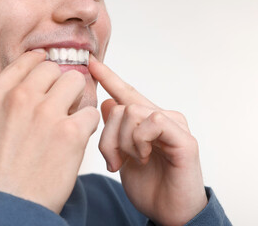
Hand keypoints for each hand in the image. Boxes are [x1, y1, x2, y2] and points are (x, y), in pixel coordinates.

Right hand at [0, 50, 99, 212]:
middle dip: (59, 82)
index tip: (48, 70)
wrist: (6, 208)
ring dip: (76, 98)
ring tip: (70, 117)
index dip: (41, 63)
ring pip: (76, 82)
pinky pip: (91, 112)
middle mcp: (19, 99)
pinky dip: (87, 123)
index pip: (27, 61)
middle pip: (54, 68)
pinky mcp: (70, 132)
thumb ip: (1, 103)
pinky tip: (77, 137)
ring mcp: (46, 114)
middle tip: (61, 101)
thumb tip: (23, 86)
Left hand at [89, 56, 207, 225]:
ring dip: (124, 143)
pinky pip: (152, 122)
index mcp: (145, 122)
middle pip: (120, 107)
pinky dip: (140, 142)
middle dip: (108, 137)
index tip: (91, 63)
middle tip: (114, 161)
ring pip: (132, 113)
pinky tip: (145, 158)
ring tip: (133, 161)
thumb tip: (107, 102)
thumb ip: (117, 130)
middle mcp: (160, 117)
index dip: (108, 77)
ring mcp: (174, 125)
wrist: (168, 212)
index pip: (125, 94)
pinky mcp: (184, 138)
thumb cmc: (147, 185)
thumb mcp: (123, 155)